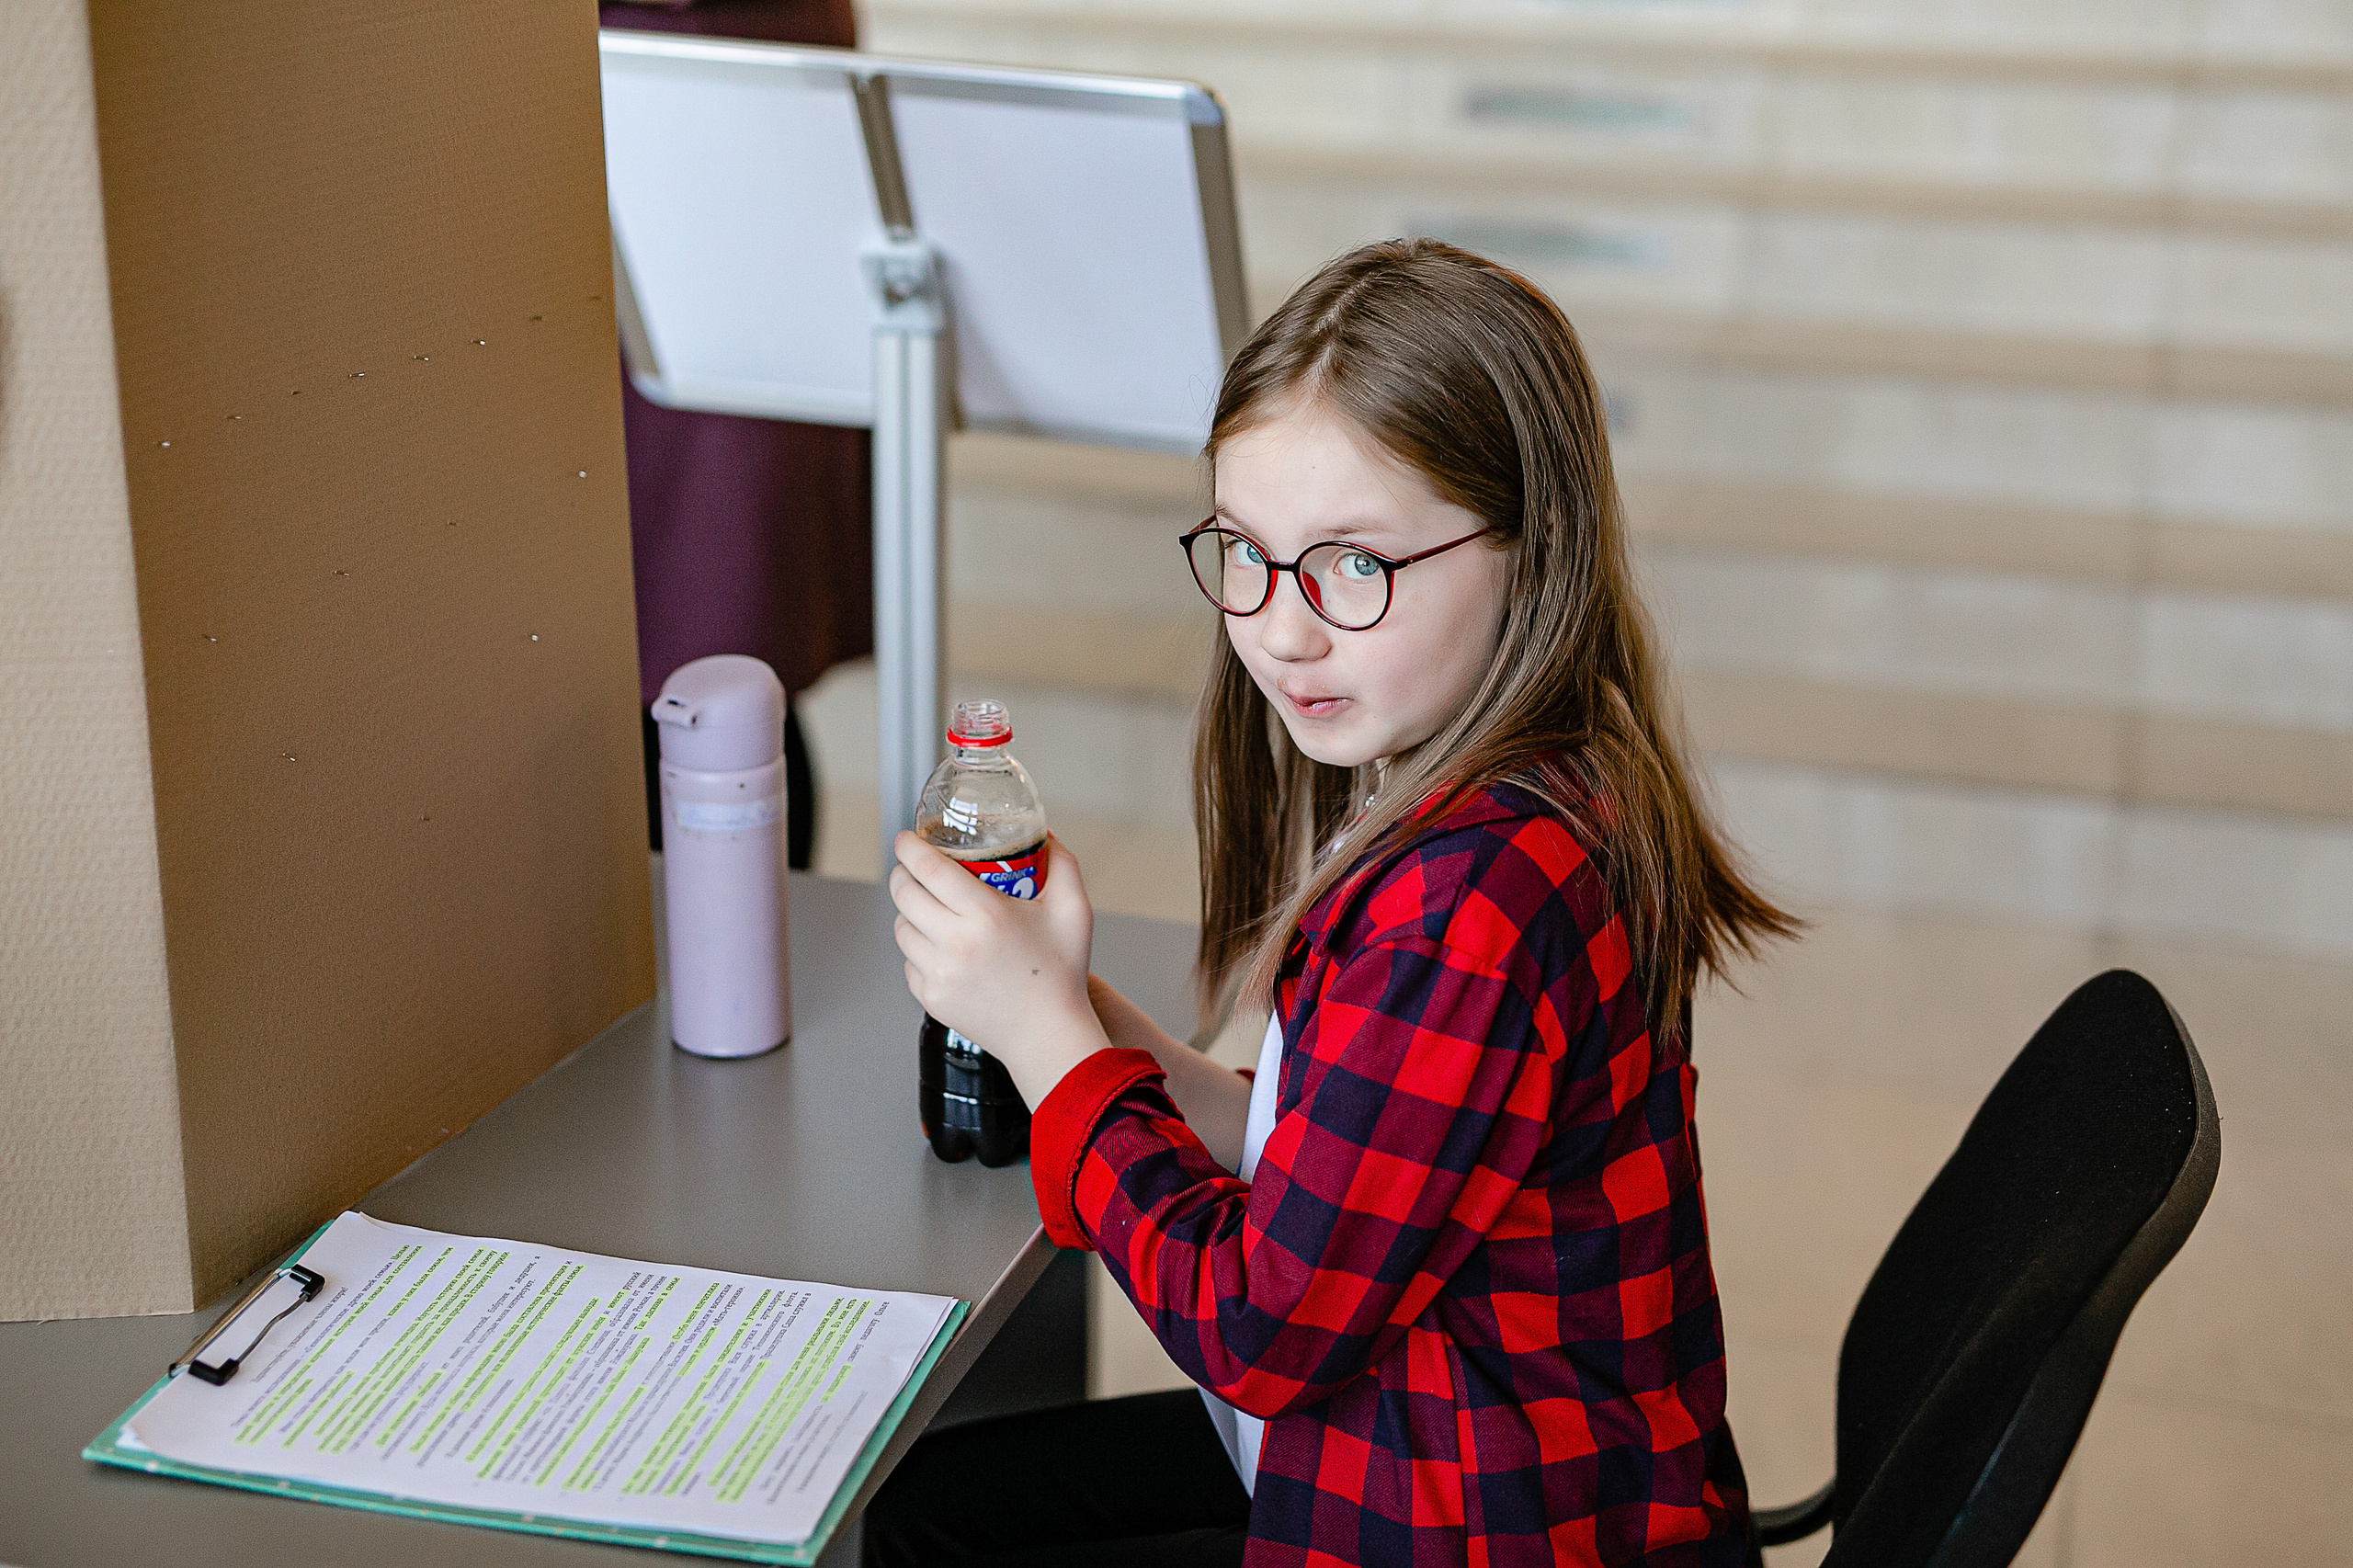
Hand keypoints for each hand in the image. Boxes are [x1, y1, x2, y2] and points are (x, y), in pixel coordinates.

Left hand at [890, 832, 1107, 1105]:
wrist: (1048, 1035)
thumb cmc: (1062, 973)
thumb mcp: (1074, 911)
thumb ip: (1063, 864)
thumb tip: (1045, 835)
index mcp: (987, 914)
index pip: (930, 868)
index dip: (910, 848)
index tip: (905, 839)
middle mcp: (956, 943)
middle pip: (905, 894)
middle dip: (901, 874)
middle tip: (910, 869)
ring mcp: (939, 973)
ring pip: (901, 928)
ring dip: (907, 912)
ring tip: (924, 907)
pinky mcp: (931, 998)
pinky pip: (909, 962)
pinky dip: (917, 950)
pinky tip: (936, 946)